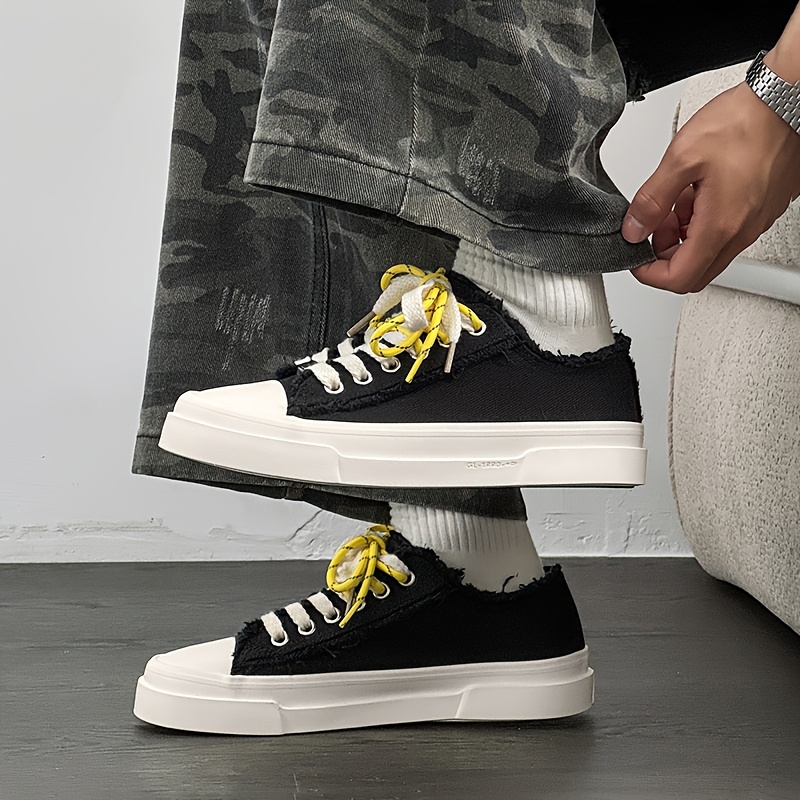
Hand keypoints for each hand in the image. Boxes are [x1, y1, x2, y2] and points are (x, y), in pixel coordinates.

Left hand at [623, 81, 799, 293]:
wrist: (786, 99)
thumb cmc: (744, 122)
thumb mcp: (681, 158)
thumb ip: (651, 200)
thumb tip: (634, 228)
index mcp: (720, 226)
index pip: (678, 279)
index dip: (649, 274)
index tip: (635, 257)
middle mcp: (741, 232)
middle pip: (694, 273)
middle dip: (665, 256)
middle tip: (653, 228)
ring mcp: (754, 223)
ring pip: (709, 252)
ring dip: (682, 238)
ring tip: (673, 204)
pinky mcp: (760, 211)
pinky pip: (726, 233)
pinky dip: (702, 224)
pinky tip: (695, 195)